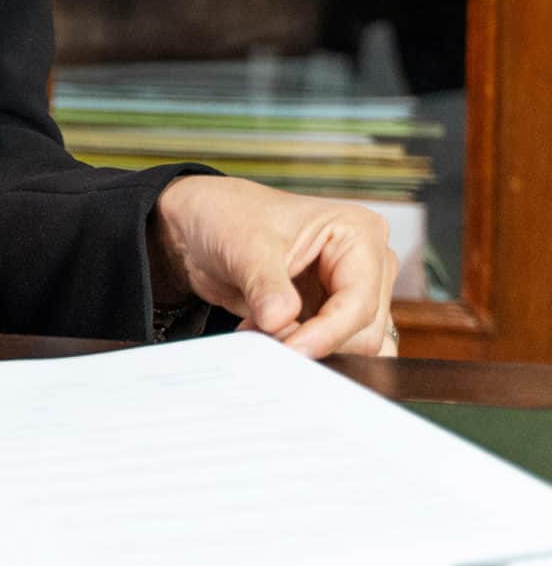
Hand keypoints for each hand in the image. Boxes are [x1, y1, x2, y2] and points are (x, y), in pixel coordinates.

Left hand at [149, 175, 399, 357]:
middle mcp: (365, 264)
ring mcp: (350, 291)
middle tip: (265, 334)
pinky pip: (332, 348)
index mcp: (358, 234)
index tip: (291, 349)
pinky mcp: (330, 313)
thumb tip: (279, 321)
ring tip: (260, 328)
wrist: (200, 226)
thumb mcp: (245, 246)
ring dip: (305, 346)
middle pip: (363, 330)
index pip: (359, 300)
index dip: (327, 332)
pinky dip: (301, 349)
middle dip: (314, 340)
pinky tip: (266, 334)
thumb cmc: (228, 216)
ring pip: (352, 344)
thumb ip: (266, 286)